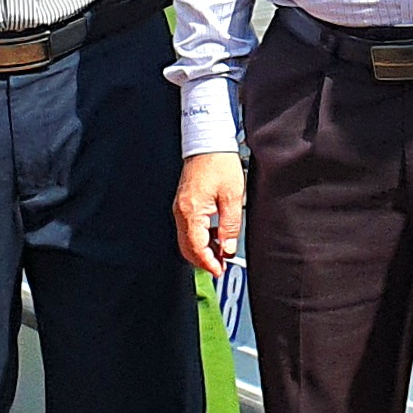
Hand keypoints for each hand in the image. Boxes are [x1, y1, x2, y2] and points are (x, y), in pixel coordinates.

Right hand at [175, 152, 245, 276]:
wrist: (207, 141)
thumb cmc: (219, 163)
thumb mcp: (232, 197)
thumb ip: (230, 226)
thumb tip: (227, 249)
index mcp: (192, 212)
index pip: (196, 248)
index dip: (208, 263)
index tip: (219, 272)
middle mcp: (181, 211)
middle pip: (187, 248)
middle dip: (203, 260)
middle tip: (221, 266)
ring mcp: (180, 207)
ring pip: (187, 239)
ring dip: (202, 249)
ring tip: (222, 252)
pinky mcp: (184, 203)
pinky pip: (188, 228)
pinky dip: (200, 237)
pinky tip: (216, 235)